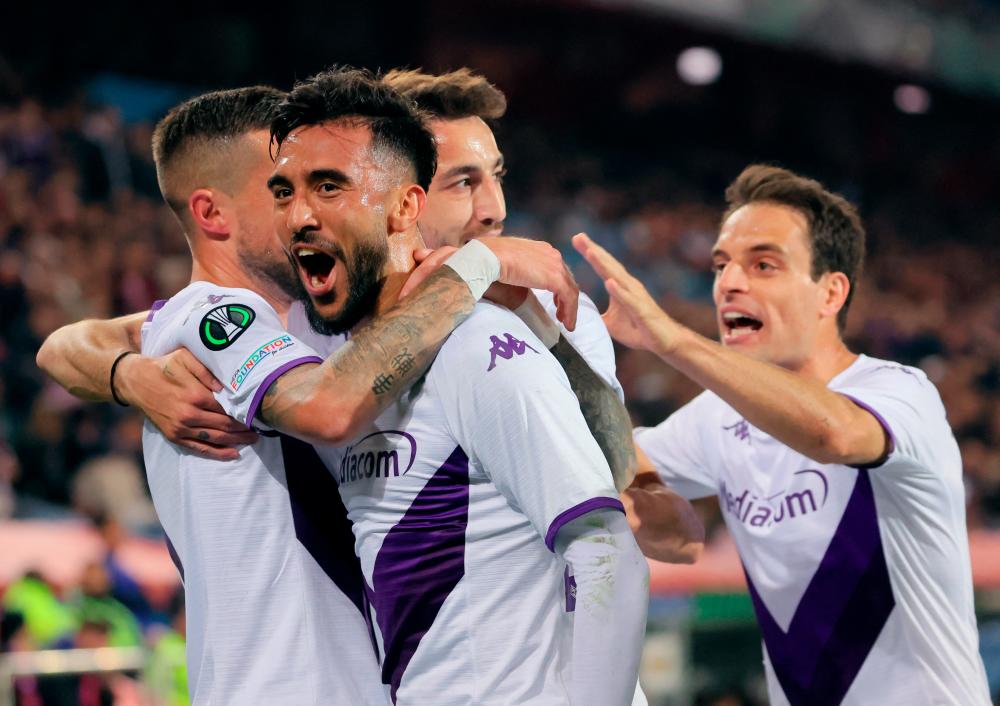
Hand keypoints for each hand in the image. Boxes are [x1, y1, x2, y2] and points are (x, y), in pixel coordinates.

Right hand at [117, 349, 257, 459]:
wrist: (136, 381)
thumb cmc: (164, 366)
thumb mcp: (185, 357)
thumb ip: (207, 371)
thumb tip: (225, 387)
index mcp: (195, 395)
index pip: (227, 408)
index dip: (244, 413)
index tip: (258, 413)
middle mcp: (189, 414)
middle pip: (225, 426)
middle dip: (244, 429)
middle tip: (261, 429)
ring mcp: (181, 428)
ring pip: (215, 439)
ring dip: (236, 441)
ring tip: (253, 440)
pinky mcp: (174, 436)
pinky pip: (199, 447)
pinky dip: (217, 452)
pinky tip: (233, 454)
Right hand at [401, 239, 579, 330]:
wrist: (488, 256)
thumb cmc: (489, 259)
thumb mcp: (507, 264)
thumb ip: (517, 271)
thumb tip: (512, 284)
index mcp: (541, 249)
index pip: (556, 269)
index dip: (558, 287)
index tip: (555, 302)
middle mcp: (551, 254)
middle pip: (566, 279)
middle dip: (566, 299)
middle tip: (562, 316)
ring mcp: (555, 265)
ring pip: (571, 289)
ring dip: (569, 308)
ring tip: (566, 323)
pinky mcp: (554, 277)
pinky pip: (569, 297)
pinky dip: (570, 311)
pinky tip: (566, 323)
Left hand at [572, 233, 677, 353]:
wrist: (664, 342)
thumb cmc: (639, 330)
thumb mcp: (610, 323)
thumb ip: (596, 316)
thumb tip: (580, 315)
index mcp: (621, 287)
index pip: (603, 266)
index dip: (590, 252)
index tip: (577, 239)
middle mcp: (629, 286)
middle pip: (608, 265)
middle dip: (593, 250)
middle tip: (578, 236)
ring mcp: (636, 297)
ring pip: (617, 277)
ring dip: (603, 265)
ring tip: (590, 252)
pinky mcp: (642, 311)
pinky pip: (629, 300)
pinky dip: (618, 291)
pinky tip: (608, 282)